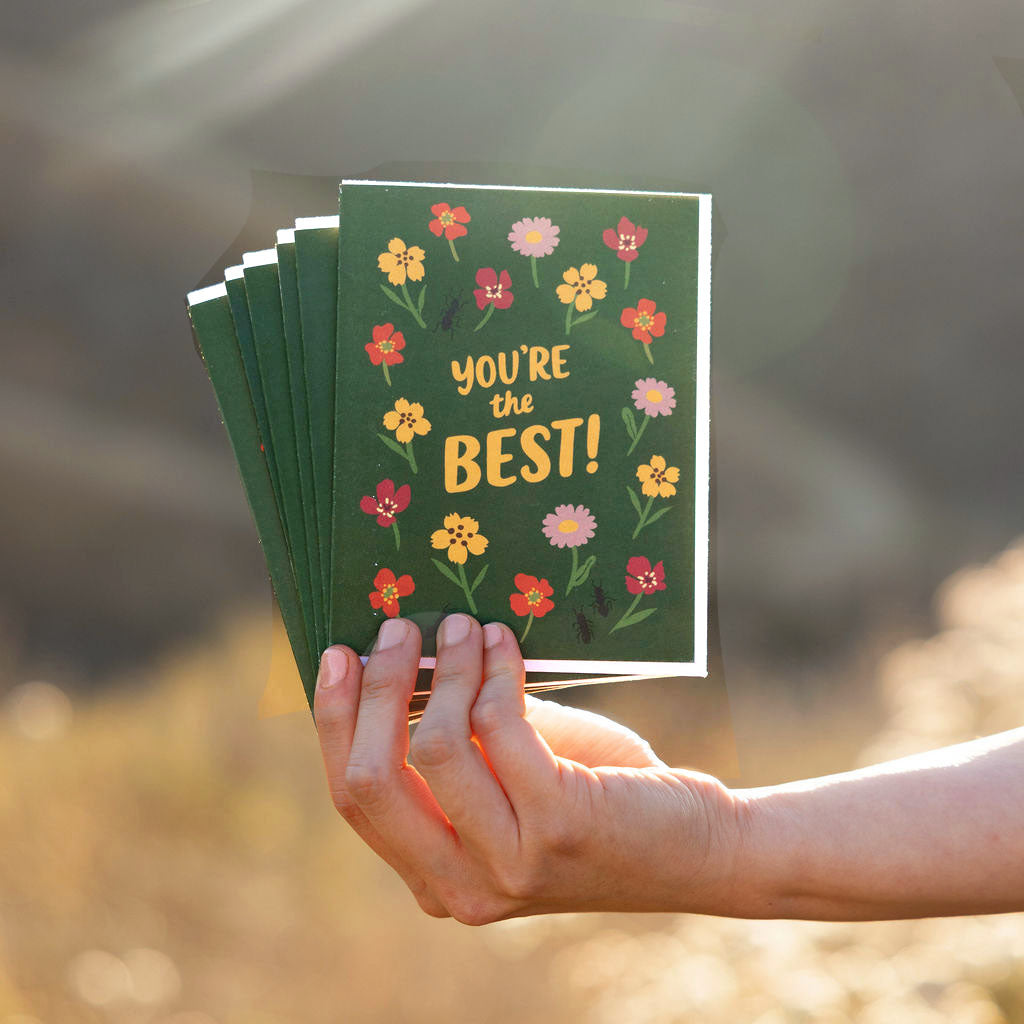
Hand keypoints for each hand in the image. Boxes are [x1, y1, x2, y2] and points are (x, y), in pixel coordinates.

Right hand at [314, 614, 739, 923]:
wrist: (699, 848)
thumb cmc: (601, 800)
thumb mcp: (514, 779)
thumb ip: (463, 738)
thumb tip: (416, 653)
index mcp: (435, 879)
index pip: (353, 799)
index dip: (335, 721)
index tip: (338, 656)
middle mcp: (461, 887)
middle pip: (369, 782)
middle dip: (374, 692)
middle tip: (395, 630)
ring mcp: (508, 864)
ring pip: (432, 746)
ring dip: (445, 669)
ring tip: (465, 624)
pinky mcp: (558, 824)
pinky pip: (498, 726)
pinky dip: (495, 672)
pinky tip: (507, 644)